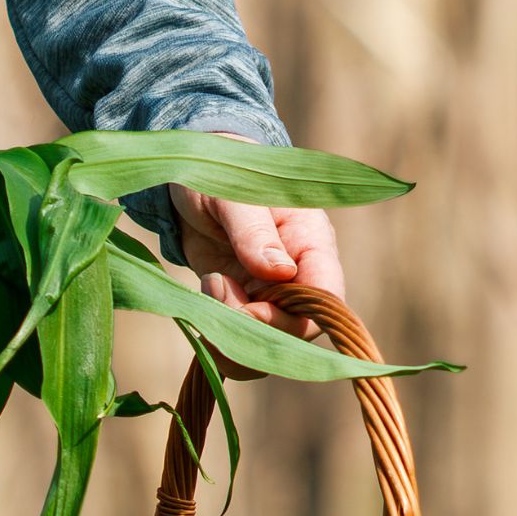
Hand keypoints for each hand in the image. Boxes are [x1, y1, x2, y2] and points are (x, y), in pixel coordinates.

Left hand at [170, 134, 344, 378]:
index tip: (250, 309)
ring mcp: (270, 294)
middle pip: (295, 331)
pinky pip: (240, 339)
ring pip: (268, 344)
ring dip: (233, 335)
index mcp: (312, 243)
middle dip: (254, 329)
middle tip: (217, 290)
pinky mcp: (243, 303)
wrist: (190, 174)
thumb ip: (254, 231)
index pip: (326, 299)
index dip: (293, 319)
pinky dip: (219, 334)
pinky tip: (205, 296)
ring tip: (210, 288)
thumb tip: (281, 272)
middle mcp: (298, 275)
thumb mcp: (232, 195)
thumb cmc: (221, 171)